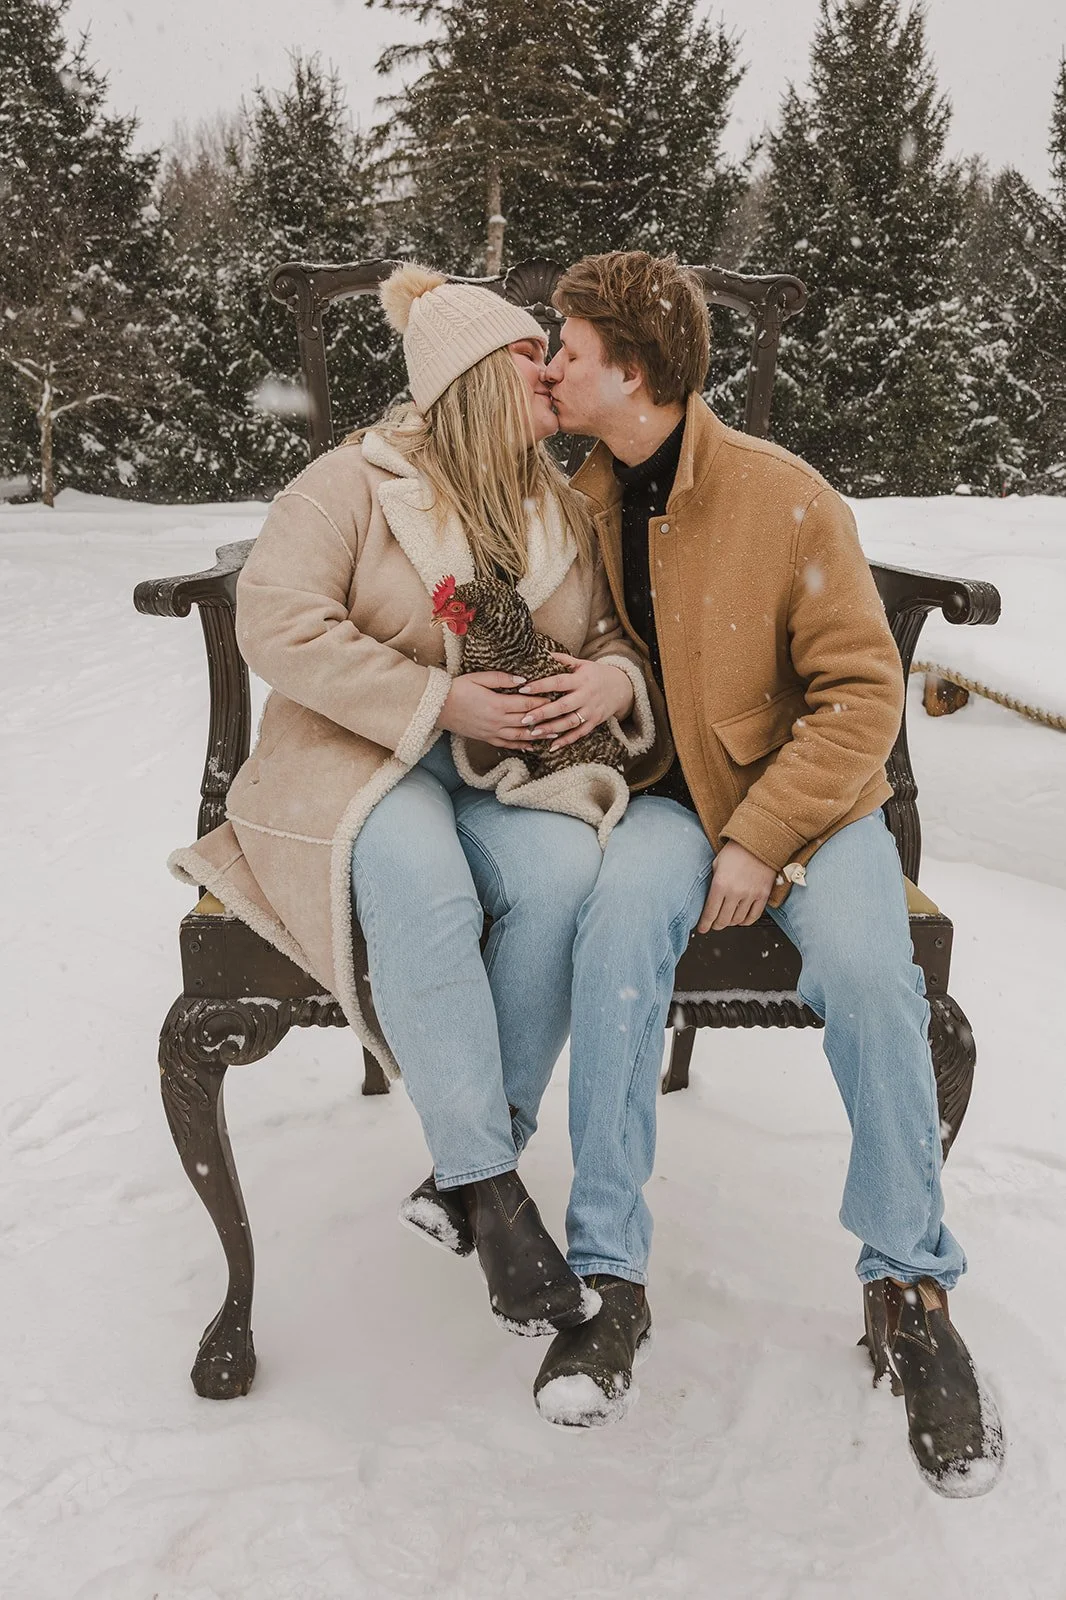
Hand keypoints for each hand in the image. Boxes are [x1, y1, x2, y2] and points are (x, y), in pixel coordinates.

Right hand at [436, 672, 551, 747]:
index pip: (527, 704)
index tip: (556, 697)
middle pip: (527, 721)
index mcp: (497, 704)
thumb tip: (523, 680)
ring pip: (520, 735)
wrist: (437, 707)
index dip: (543, 701)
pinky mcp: (486, 738)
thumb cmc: (457, 689)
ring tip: (554, 733)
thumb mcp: (478, 678)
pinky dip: (521, 745)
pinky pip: (507, 744)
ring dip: (538, 735)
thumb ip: (502, 679)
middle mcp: (497, 721)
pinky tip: (532, 746)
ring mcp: (492, 732)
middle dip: (545, 718)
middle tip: (561, 715)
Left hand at [516, 654, 633, 749]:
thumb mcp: (582, 664)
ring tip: (534, 733)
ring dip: (551, 729)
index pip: (558, 682)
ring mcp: (591, 711)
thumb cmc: (595, 674)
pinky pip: (579, 734)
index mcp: (580, 679)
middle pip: (562, 706)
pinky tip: (551, 747)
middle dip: (543, 713)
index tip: (523, 689)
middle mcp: (586, 696)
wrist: (621, 687)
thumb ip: (562, 660)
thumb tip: (542, 653)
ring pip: (569, 722)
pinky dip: (566, 741)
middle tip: (524, 718)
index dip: (541, 686)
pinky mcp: (594, 722)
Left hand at [697, 841, 776, 931]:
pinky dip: (745, 921)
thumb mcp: (716, 864)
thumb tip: (708, 900)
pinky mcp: (763, 895)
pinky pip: (754, 916)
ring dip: (730, 923)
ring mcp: (751, 894)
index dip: (705, 924)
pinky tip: (740, 920)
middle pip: (723, 920)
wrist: (759, 842)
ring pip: (738, 920)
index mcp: (720, 884)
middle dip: (716, 925)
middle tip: (713, 925)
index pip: (710, 912)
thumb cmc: (735, 851)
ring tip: (726, 921)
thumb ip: (713, 883)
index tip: (702, 928)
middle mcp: (735, 892)